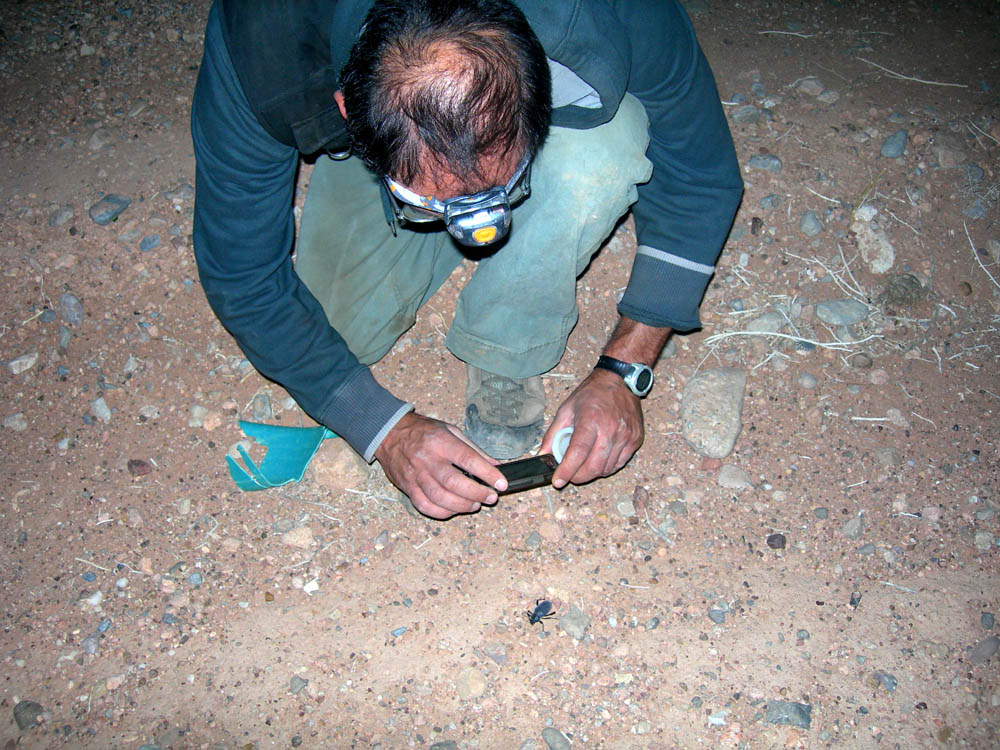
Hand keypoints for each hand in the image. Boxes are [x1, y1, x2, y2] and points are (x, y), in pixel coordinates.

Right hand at [374, 412, 507, 519]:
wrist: (390, 434)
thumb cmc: (423, 431)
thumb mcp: (450, 430)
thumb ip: (473, 449)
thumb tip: (495, 465)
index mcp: (441, 441)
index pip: (468, 459)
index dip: (487, 473)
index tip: (501, 483)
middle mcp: (427, 459)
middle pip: (454, 482)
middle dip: (477, 493)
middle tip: (491, 497)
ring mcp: (415, 475)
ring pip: (439, 497)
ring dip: (461, 505)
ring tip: (475, 504)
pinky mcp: (407, 487)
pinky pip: (425, 506)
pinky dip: (442, 512)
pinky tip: (454, 510)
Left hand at [539, 369, 643, 486]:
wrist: (620, 381)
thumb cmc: (592, 393)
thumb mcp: (566, 409)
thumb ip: (553, 433)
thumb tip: (544, 454)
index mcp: (590, 420)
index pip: (578, 452)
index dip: (567, 470)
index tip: (558, 481)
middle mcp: (610, 429)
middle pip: (594, 466)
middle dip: (579, 477)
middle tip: (570, 475)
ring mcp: (625, 435)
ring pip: (607, 469)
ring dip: (592, 472)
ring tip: (584, 463)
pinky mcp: (635, 439)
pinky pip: (619, 463)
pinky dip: (607, 467)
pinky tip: (599, 458)